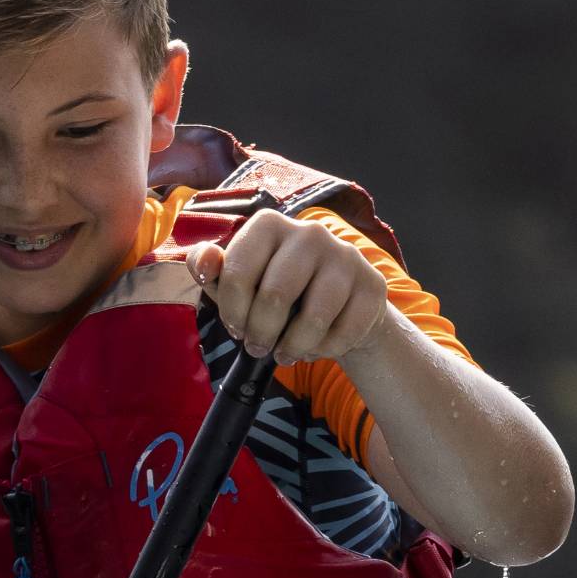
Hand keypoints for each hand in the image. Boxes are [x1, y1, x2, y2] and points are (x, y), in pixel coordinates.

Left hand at [185, 208, 399, 367]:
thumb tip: (205, 262)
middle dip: (261, 333)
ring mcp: (345, 256)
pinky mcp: (372, 285)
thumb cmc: (278, 294)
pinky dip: (325, 350)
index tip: (236, 327)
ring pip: (313, 318)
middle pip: (275, 296)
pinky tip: (318, 344)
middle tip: (259, 347)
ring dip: (293, 347)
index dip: (232, 310)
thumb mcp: (238, 282)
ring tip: (286, 352)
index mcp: (269, 225)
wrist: (337, 307)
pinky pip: (343, 332)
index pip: (237, 270)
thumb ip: (212, 269)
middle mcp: (310, 232)